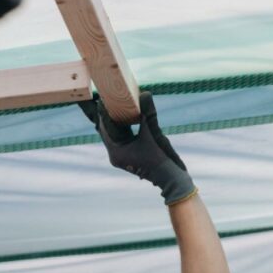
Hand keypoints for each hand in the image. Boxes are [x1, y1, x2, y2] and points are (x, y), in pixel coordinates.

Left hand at [78, 91, 196, 204]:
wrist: (169, 178)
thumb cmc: (161, 158)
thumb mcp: (154, 133)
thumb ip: (148, 113)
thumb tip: (145, 94)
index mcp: (116, 151)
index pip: (106, 127)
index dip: (104, 112)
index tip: (103, 98)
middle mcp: (115, 154)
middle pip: (107, 130)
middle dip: (107, 114)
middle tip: (105, 97)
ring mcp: (121, 155)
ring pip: (113, 133)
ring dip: (114, 119)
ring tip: (112, 103)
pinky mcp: (127, 154)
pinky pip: (121, 137)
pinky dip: (122, 126)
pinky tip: (123, 115)